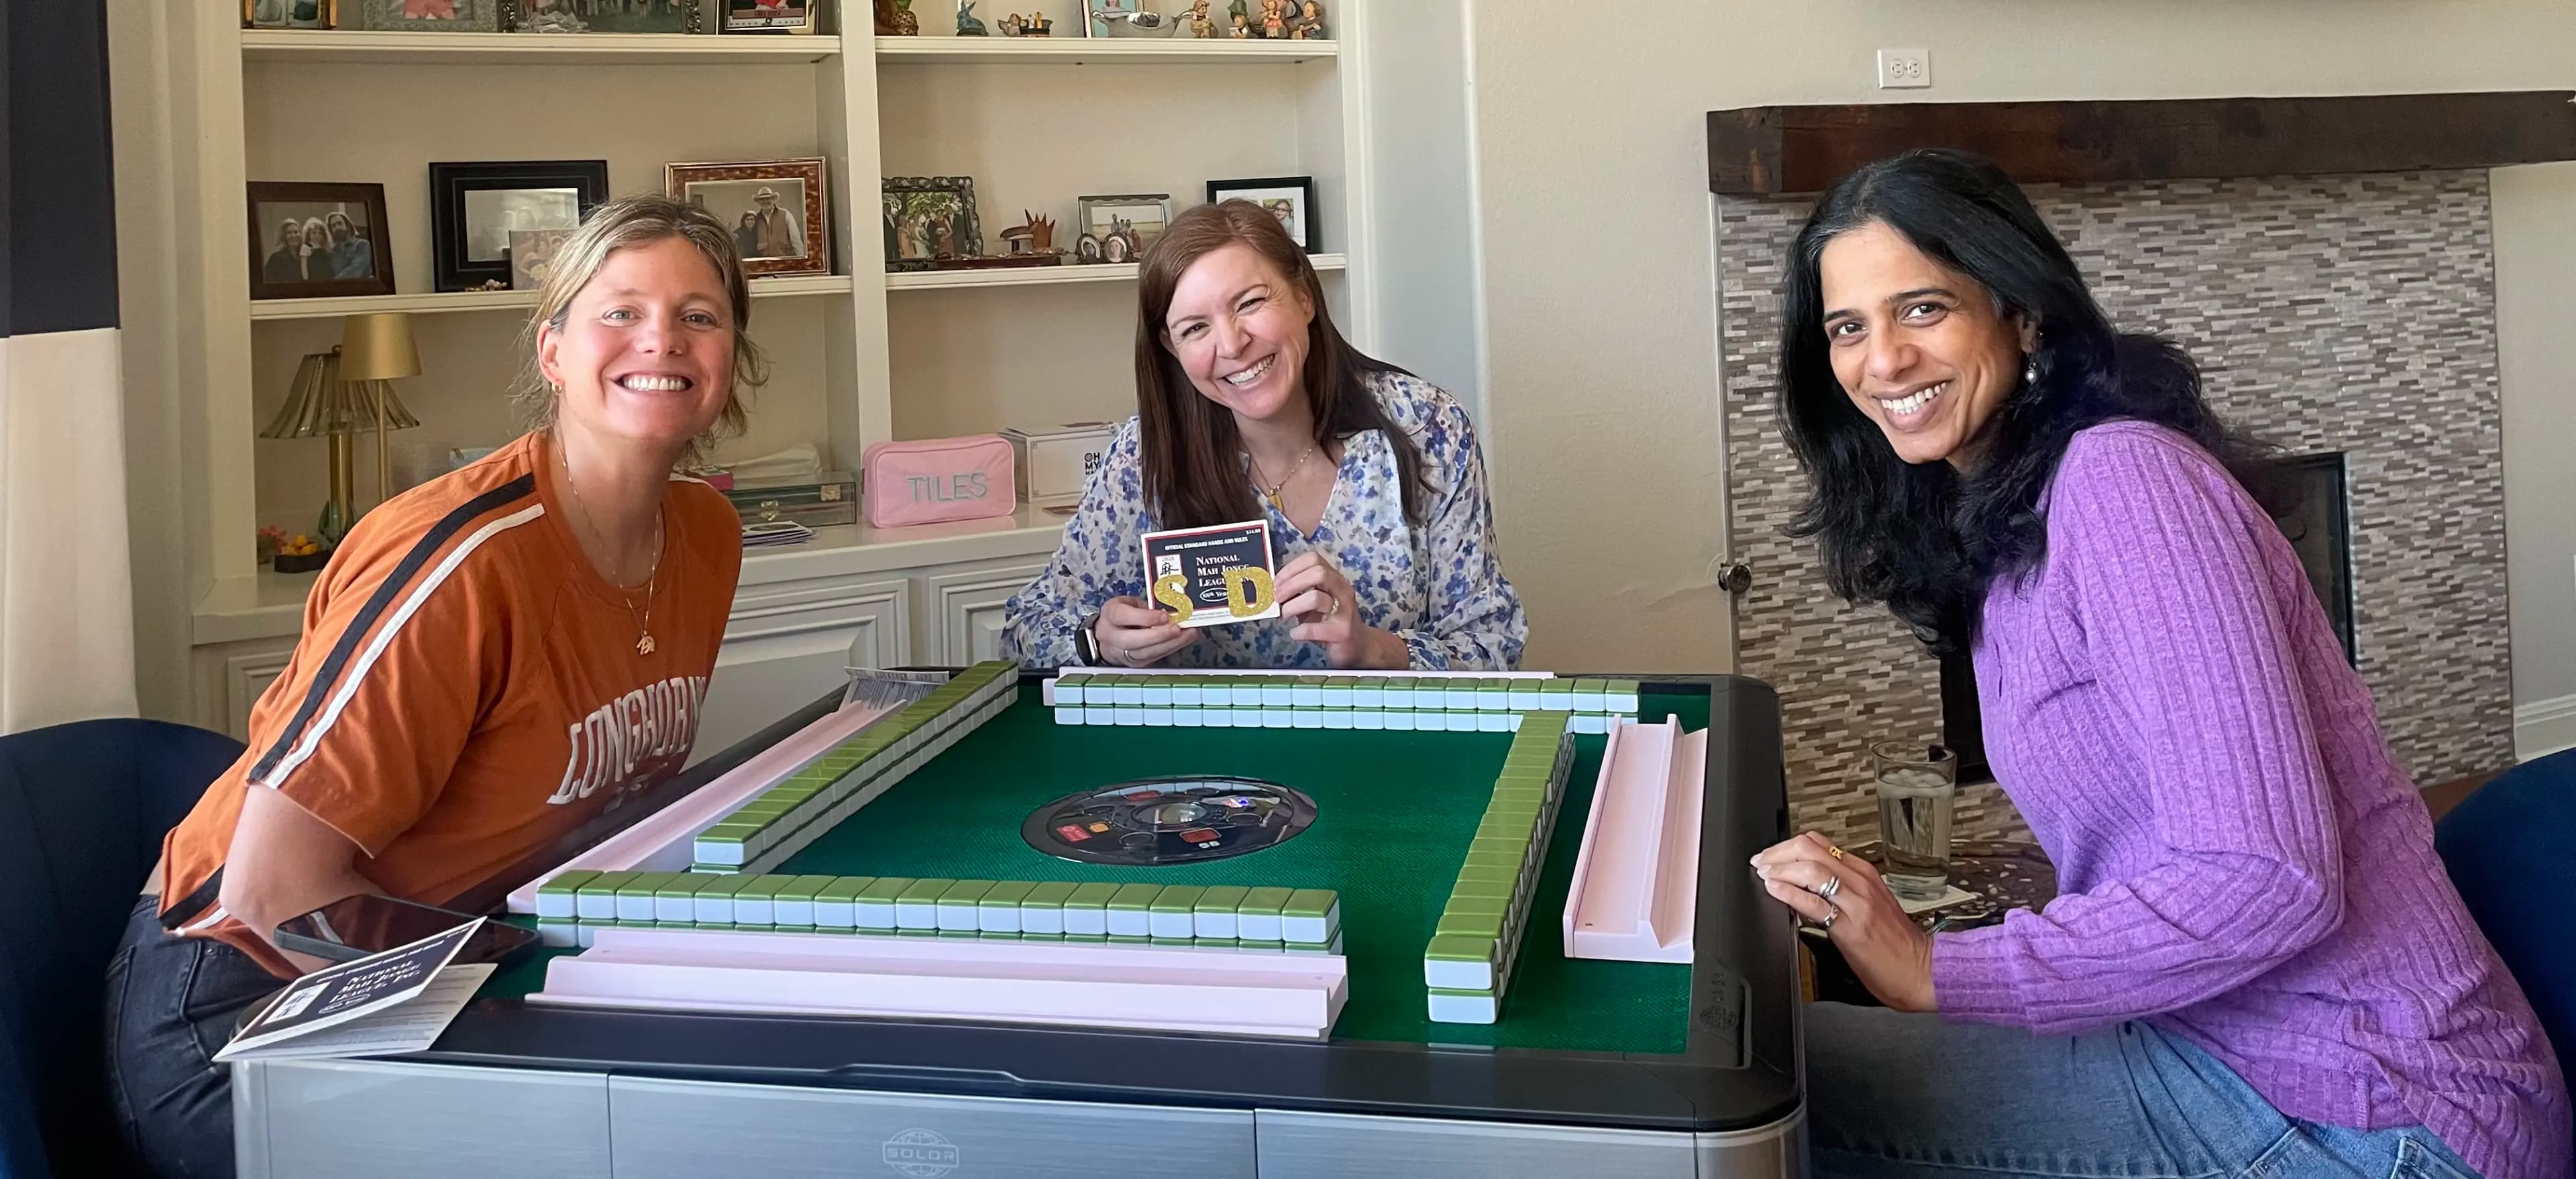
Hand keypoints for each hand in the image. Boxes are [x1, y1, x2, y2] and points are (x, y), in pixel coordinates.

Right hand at [1094, 596, 1196, 666]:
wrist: (1111, 634)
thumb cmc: (1125, 614)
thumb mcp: (1133, 603)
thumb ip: (1149, 607)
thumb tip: (1176, 609)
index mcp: (1110, 614)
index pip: (1122, 616)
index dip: (1144, 617)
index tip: (1164, 616)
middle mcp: (1110, 636)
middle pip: (1131, 641)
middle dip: (1158, 635)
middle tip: (1178, 629)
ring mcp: (1121, 653)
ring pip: (1144, 653)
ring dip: (1169, 645)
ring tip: (1189, 634)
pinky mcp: (1134, 663)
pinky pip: (1153, 658)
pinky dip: (1170, 649)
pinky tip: (1183, 641)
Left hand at [1272, 553, 1398, 668]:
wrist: (1357, 646)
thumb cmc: (1330, 621)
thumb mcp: (1315, 602)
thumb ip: (1298, 592)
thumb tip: (1273, 588)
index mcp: (1334, 579)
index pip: (1313, 559)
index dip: (1291, 568)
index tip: (1276, 583)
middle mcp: (1342, 590)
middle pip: (1318, 573)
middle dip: (1291, 584)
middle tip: (1277, 598)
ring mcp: (1345, 611)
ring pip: (1315, 598)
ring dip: (1292, 607)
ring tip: (1285, 616)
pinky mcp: (1342, 632)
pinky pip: (1315, 628)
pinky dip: (1299, 631)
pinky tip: (1295, 633)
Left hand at [1752, 832, 1936, 1011]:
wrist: (1921, 969)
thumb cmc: (1896, 942)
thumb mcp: (1867, 903)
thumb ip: (1840, 888)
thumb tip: (1805, 883)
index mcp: (1863, 873)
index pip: (1818, 843)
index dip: (1787, 846)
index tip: (1770, 856)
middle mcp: (1860, 881)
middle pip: (1810, 849)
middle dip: (1778, 853)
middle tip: (1760, 863)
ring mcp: (1856, 902)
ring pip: (1811, 869)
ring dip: (1779, 869)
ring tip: (1763, 875)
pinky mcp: (1851, 927)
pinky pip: (1815, 902)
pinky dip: (1790, 892)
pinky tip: (1775, 890)